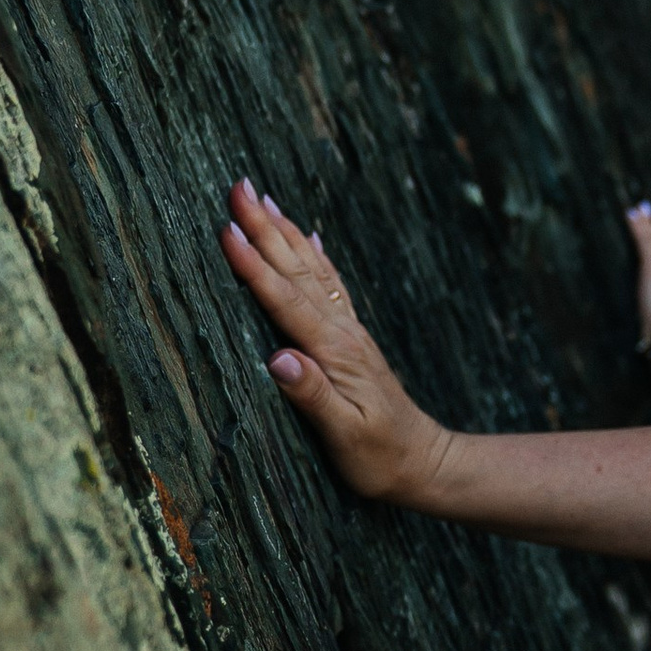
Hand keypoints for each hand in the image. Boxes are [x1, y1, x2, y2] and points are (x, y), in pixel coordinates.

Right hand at [219, 179, 448, 505]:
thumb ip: (312, 396)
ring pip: (311, 269)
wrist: (424, 463)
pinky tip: (308, 236)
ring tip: (262, 198)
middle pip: (296, 270)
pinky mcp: (352, 339)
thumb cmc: (380, 459)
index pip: (285, 301)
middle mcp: (342, 332)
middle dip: (264, 227)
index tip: (226, 230)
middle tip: (238, 187)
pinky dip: (316, 256)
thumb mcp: (345, 436)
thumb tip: (278, 359)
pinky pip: (330, 285)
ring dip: (284, 232)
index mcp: (334, 351)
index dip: (253, 266)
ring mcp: (349, 332)